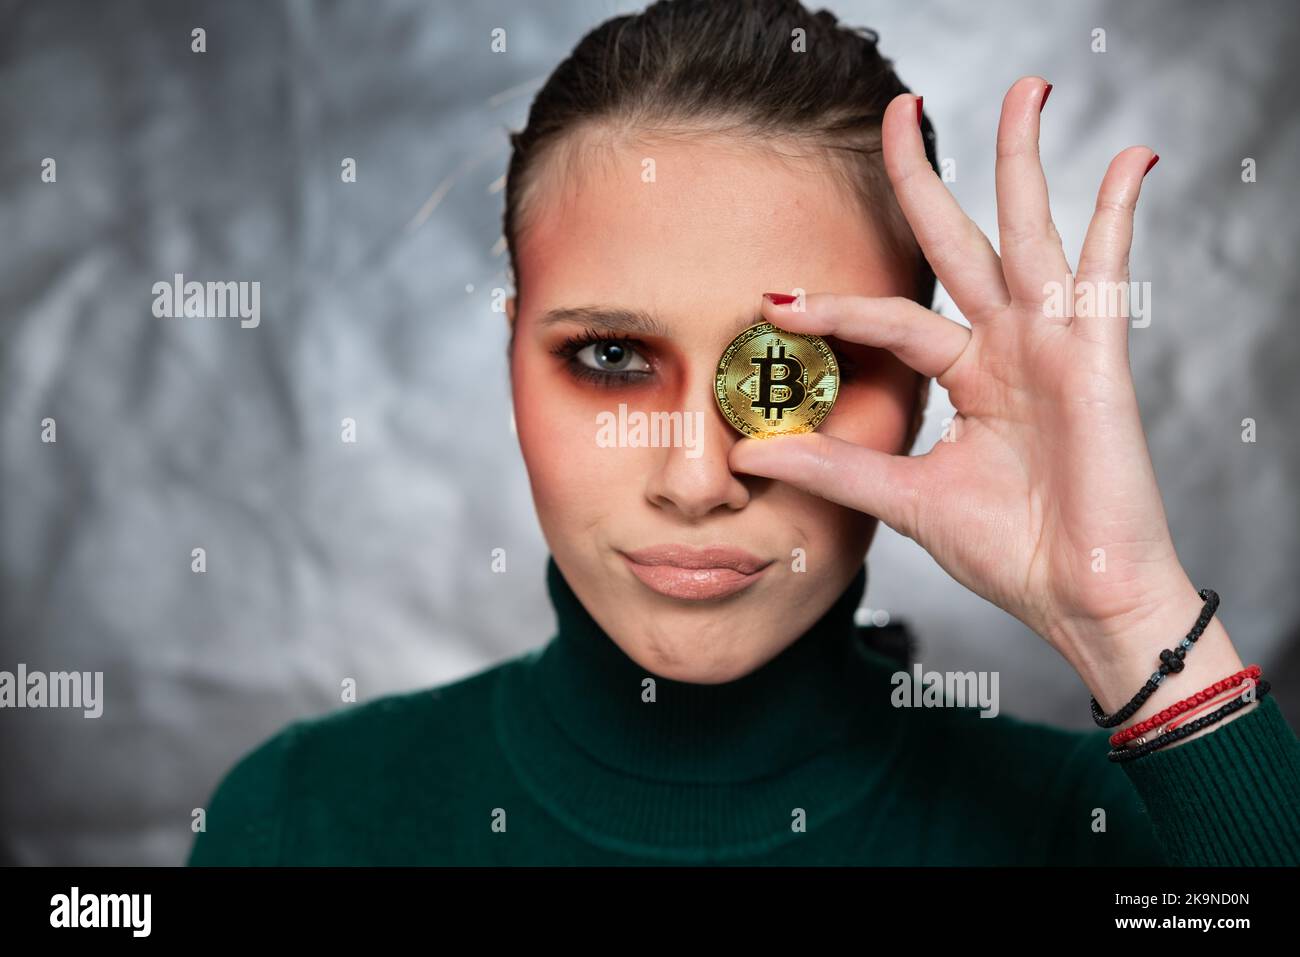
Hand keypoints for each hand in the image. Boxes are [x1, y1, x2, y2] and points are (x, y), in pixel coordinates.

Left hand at [730, 77, 1204, 668]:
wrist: (1079, 599)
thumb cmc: (1011, 551)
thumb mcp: (901, 499)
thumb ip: (831, 468)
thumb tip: (746, 452)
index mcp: (966, 374)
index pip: (889, 318)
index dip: (832, 307)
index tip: (770, 301)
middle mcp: (1007, 345)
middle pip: (956, 241)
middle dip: (926, 175)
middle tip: (897, 108)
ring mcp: (1051, 343)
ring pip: (1029, 230)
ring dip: (1025, 159)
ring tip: (1022, 90)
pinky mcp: (1095, 356)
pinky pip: (1107, 270)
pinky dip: (1120, 212)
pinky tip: (1131, 160)